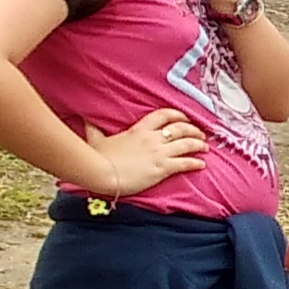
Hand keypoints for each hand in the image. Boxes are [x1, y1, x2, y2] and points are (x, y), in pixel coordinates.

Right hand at [74, 108, 208, 197]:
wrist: (101, 173)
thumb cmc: (97, 157)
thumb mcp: (95, 139)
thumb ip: (93, 128)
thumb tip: (83, 117)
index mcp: (138, 130)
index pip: (163, 115)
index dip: (177, 115)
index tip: (184, 118)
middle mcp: (152, 139)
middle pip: (180, 129)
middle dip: (193, 130)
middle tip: (200, 134)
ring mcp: (159, 153)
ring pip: (187, 144)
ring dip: (199, 145)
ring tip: (205, 147)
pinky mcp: (162, 168)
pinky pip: (185, 164)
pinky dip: (196, 163)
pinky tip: (202, 165)